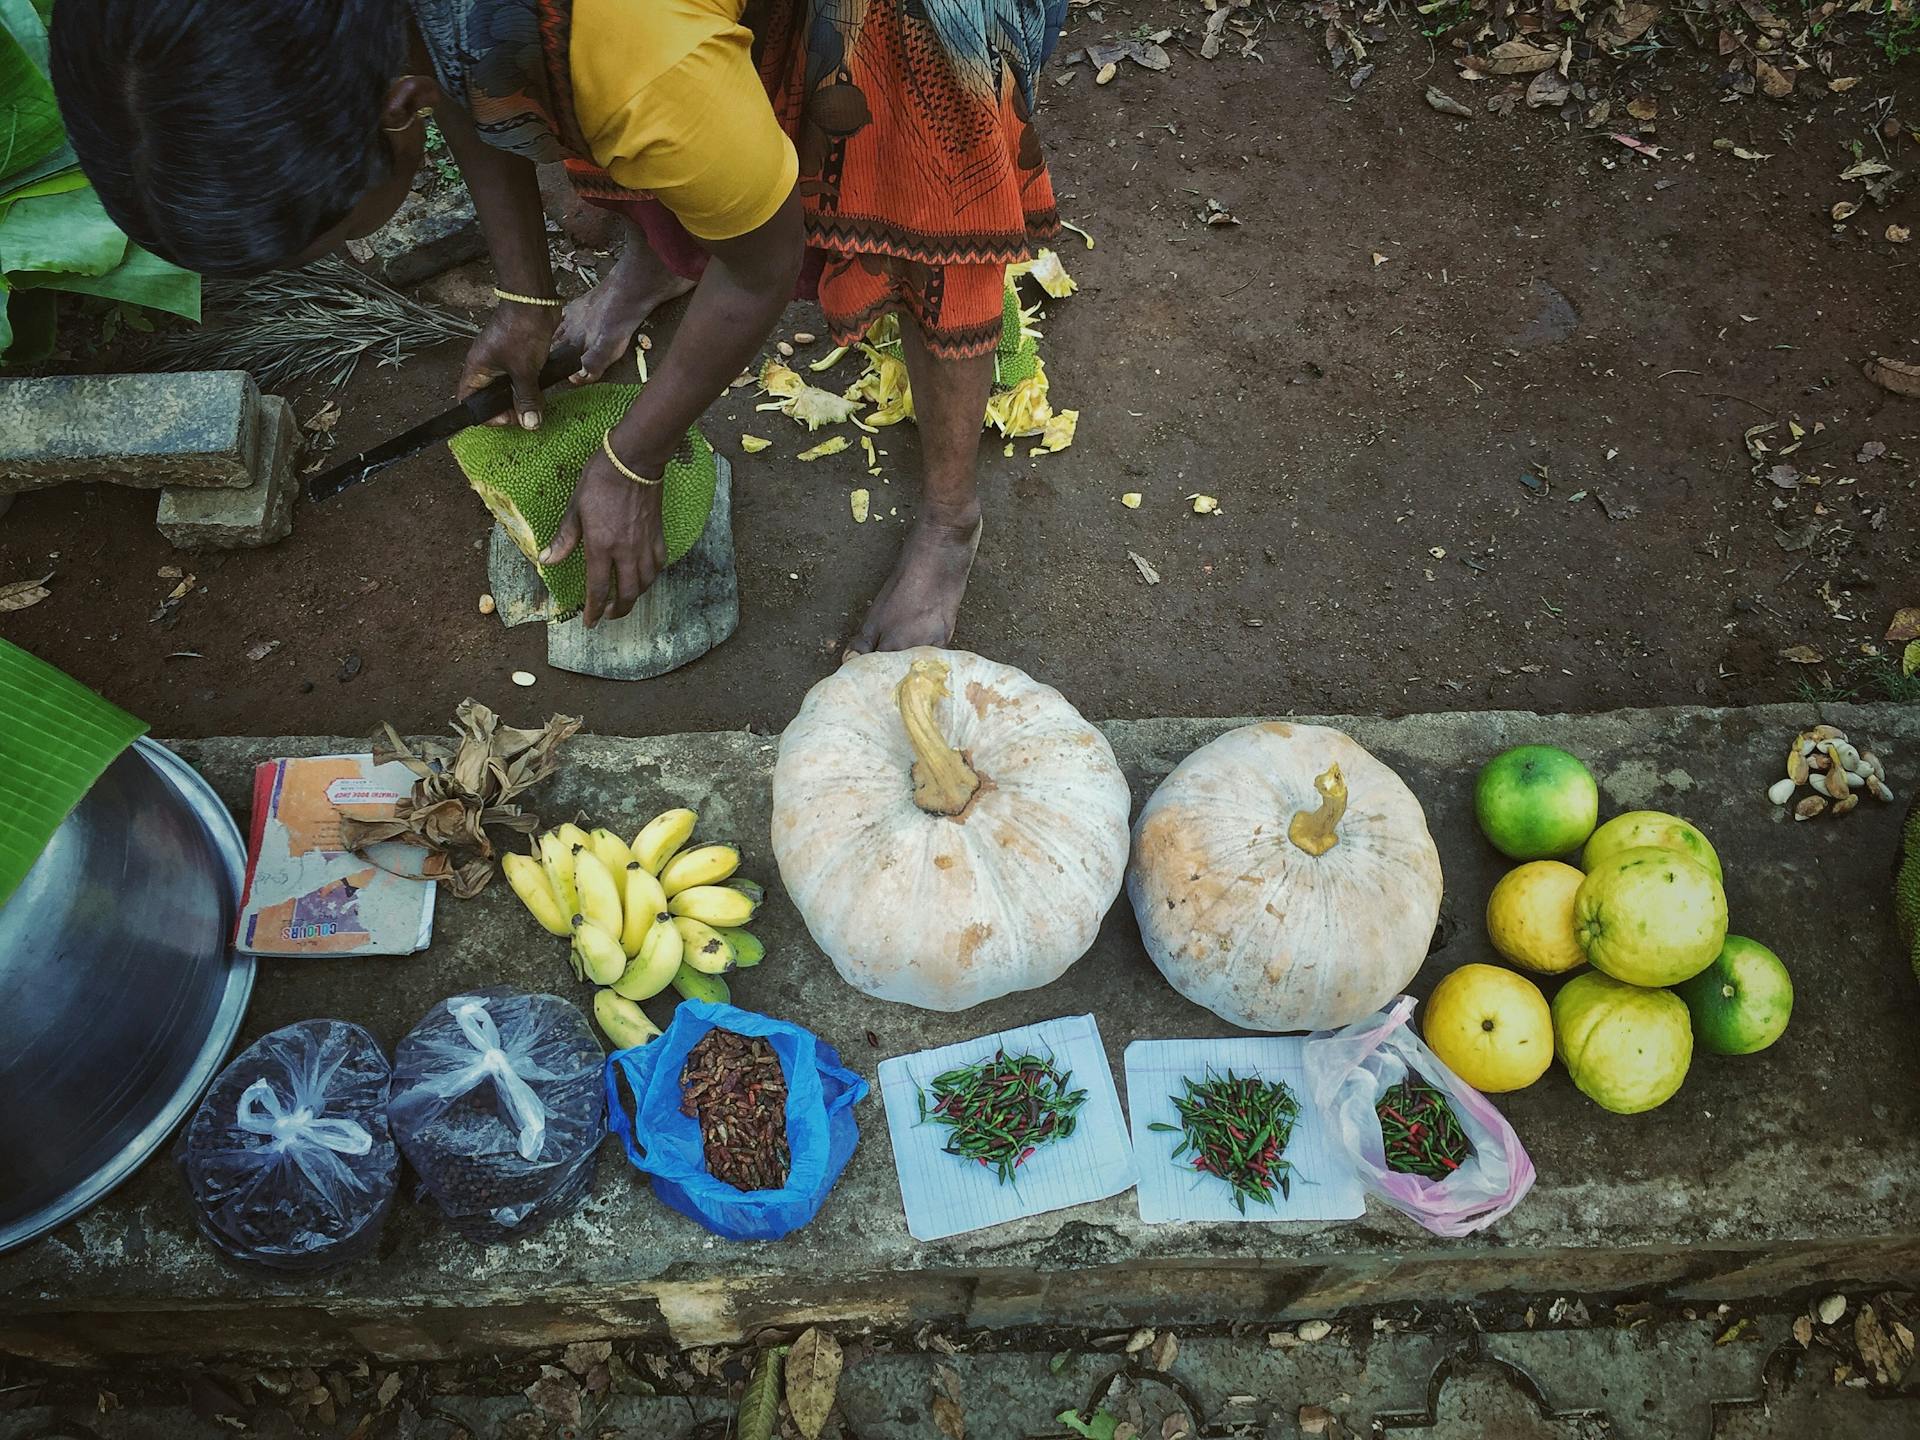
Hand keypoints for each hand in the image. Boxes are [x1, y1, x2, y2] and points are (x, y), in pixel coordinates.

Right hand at [457, 302, 561, 428]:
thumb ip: (526, 398)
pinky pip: (519, 377)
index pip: (469, 400)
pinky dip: (529, 386)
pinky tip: (542, 391)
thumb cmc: (521, 331)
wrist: (535, 302)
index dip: (487, 415)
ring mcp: (501, 360)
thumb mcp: (524, 371)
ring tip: (536, 404)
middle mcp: (486, 366)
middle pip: (490, 397)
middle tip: (527, 414)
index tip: (510, 419)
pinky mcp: (517, 355)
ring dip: (520, 398)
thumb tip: (530, 424)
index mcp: (477, 368)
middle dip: (507, 409)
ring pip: (507, 388)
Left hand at [540, 444, 665, 625]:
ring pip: (645, 583)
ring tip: (625, 600)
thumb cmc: (600, 480)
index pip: (598, 588)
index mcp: (601, 546)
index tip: (590, 623)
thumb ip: (564, 538)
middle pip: (627, 593)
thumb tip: (546, 560)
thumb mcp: (575, 508)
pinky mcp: (657, 535)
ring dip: (635, 597)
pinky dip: (651, 576)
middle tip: (608, 615)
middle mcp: (626, 551)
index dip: (593, 610)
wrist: (634, 461)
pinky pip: (658, 564)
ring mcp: (645, 544)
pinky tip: (645, 577)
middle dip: (618, 610)